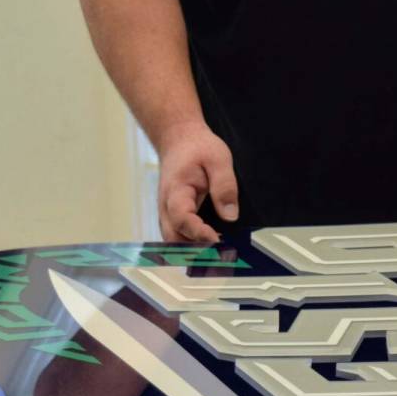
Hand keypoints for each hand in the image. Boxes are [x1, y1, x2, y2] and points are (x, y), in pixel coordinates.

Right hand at [156, 122, 237, 244]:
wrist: (178, 140)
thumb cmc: (197, 147)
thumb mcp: (219, 159)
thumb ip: (224, 186)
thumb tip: (230, 215)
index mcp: (176, 190)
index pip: (181, 218)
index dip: (198, 233)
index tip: (216, 240)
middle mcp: (166, 205)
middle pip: (173, 237)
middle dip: (194, 250)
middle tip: (220, 255)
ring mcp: (167, 212)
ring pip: (173, 241)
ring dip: (193, 250)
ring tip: (219, 254)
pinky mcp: (173, 215)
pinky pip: (178, 235)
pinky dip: (192, 244)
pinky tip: (213, 246)